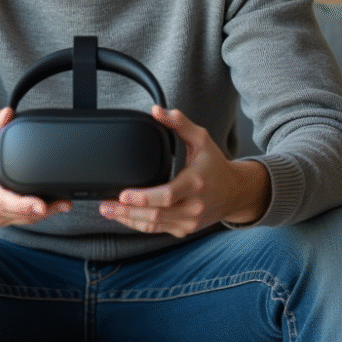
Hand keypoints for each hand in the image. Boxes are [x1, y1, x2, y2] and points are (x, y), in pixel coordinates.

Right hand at [0, 108, 71, 226]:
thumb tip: (7, 114)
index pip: (1, 199)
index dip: (21, 204)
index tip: (40, 205)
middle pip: (17, 213)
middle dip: (42, 210)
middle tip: (63, 203)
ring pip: (22, 220)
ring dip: (44, 214)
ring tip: (63, 204)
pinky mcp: (1, 219)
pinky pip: (21, 220)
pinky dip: (37, 214)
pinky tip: (51, 206)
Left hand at [98, 106, 269, 237]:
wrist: (236, 193)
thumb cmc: (215, 165)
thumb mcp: (201, 139)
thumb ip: (179, 124)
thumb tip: (157, 111)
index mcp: (195, 184)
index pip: (166, 196)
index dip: (143, 198)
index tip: (123, 194)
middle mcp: (193, 206)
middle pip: (155, 215)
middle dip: (126, 212)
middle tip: (105, 205)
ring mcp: (189, 221)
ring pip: (154, 226)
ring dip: (128, 220)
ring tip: (108, 211)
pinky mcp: (184, 230)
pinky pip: (158, 230)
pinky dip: (139, 224)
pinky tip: (125, 217)